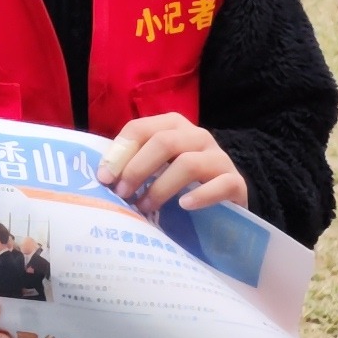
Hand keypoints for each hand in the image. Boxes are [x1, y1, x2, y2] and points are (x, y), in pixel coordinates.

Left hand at [99, 114, 245, 214]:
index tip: (104, 178)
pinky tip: (184, 206)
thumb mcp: (154, 171)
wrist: (223, 211)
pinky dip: (200, 196)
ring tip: (145, 207)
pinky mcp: (236, 182)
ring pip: (188, 163)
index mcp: (172, 126)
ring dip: (161, 187)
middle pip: (163, 142)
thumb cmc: (179, 188)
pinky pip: (220, 185)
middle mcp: (197, 136)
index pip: (140, 128)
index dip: (119, 153)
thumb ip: (132, 166)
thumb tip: (101, 176)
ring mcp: (219, 158)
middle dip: (137, 169)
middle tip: (122, 194)